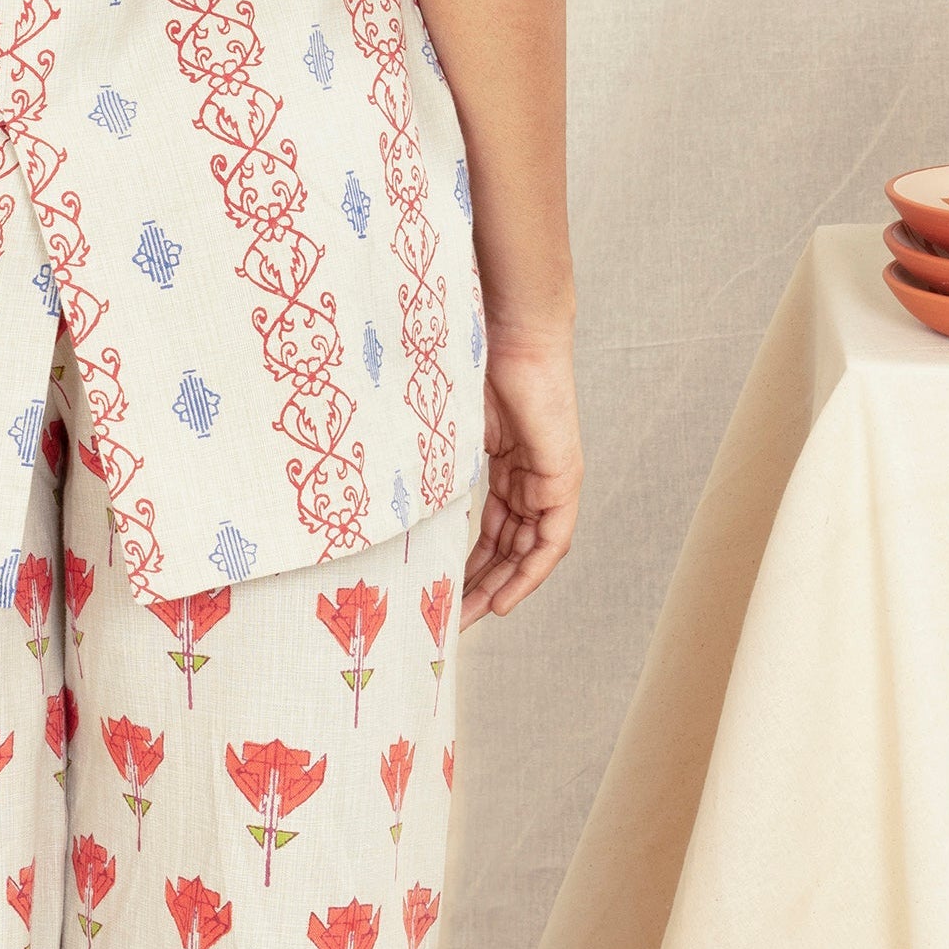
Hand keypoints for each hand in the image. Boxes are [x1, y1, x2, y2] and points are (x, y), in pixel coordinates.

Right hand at [462, 322, 579, 623]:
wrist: (509, 327)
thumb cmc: (471, 359)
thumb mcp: (444, 426)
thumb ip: (432, 462)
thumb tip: (385, 492)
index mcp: (505, 465)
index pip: (490, 530)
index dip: (467, 566)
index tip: (440, 594)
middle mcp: (530, 477)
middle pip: (507, 548)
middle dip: (478, 586)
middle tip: (448, 621)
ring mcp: (550, 479)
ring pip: (527, 551)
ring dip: (500, 588)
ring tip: (466, 618)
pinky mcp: (563, 477)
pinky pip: (550, 540)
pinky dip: (529, 574)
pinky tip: (503, 599)